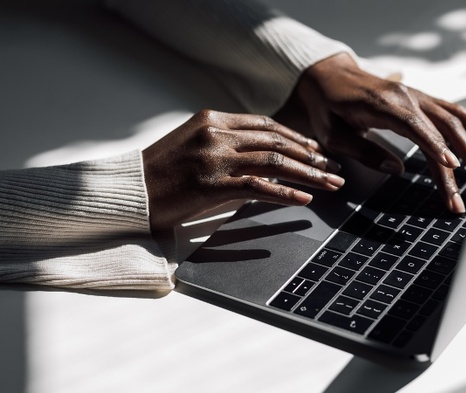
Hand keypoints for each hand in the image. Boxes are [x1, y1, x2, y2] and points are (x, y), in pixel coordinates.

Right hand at [142, 110, 343, 231]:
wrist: (130, 191)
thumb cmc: (161, 171)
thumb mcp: (193, 143)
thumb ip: (226, 141)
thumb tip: (264, 153)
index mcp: (213, 119)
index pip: (266, 124)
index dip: (296, 137)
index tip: (316, 150)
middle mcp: (216, 133)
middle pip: (277, 142)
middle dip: (311, 156)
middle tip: (334, 168)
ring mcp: (215, 158)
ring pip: (275, 162)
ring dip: (308, 174)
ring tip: (331, 184)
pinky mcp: (213, 185)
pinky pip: (259, 187)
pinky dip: (285, 193)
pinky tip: (305, 199)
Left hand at [276, 53, 465, 213]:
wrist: (330, 77)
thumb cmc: (329, 108)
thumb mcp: (334, 134)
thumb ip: (364, 150)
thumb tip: (397, 170)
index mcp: (382, 104)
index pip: (415, 126)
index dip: (434, 146)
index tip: (451, 166)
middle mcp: (405, 97)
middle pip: (440, 128)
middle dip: (457, 160)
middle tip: (465, 191)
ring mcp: (416, 96)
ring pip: (451, 120)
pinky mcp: (421, 100)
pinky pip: (451, 110)